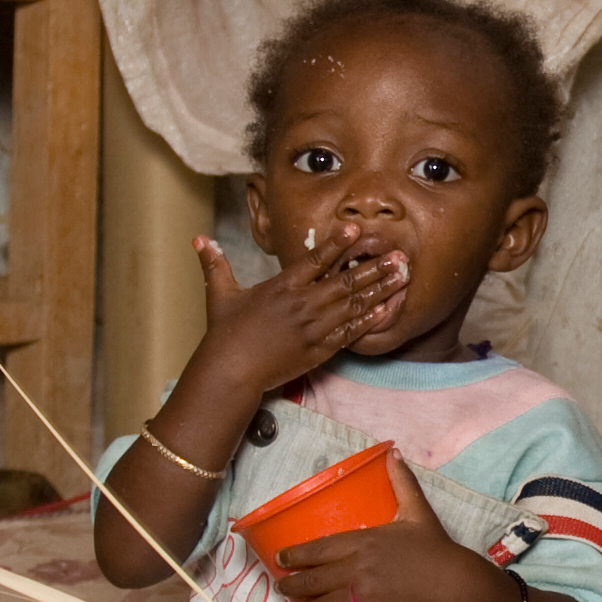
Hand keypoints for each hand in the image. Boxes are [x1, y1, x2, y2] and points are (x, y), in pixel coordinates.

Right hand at [188, 227, 408, 399]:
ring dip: (380, 290)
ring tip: (402, 277)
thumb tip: (199, 238)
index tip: (357, 229)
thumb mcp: (220, 294)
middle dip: (374, 267)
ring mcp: (313, 328)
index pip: (315, 260)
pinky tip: (387, 310)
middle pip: (346, 281)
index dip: (338, 244)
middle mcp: (302, 304)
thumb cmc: (225, 332)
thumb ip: (215, 264)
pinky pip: (351, 333)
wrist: (230, 371)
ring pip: (354, 305)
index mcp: (282, 287)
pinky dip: (370, 320)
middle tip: (399, 255)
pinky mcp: (319, 349)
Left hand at [271, 450, 496, 601]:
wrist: (456, 586)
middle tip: (281, 588)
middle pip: (309, 581)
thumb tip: (393, 453)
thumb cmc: (435, 549)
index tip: (280, 559)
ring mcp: (362, 599)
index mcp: (363, 542)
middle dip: (289, 586)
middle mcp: (356, 570)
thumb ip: (402, 483)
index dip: (293, 555)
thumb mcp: (418, 512)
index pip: (316, 549)